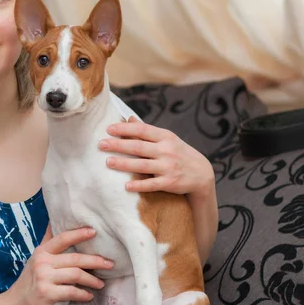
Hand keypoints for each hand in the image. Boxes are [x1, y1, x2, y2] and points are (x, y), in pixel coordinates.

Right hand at [7, 225, 113, 304]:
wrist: (16, 301)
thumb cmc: (31, 278)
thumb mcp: (37, 257)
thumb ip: (48, 241)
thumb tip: (55, 220)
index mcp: (42, 251)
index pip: (62, 238)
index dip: (78, 234)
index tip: (94, 231)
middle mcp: (42, 262)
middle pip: (74, 258)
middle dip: (95, 261)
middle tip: (109, 263)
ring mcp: (44, 278)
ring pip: (76, 274)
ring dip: (92, 280)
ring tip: (100, 283)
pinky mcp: (46, 293)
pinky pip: (71, 291)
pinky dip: (83, 294)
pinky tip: (89, 295)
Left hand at [99, 116, 214, 198]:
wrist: (202, 173)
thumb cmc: (178, 153)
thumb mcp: (166, 139)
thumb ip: (147, 131)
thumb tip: (128, 118)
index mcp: (165, 137)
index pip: (142, 130)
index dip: (125, 129)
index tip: (108, 129)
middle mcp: (167, 150)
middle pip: (138, 147)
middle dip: (118, 145)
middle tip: (101, 144)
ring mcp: (169, 167)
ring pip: (143, 165)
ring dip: (124, 164)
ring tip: (108, 162)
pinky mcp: (170, 183)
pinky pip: (152, 184)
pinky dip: (140, 185)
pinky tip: (127, 186)